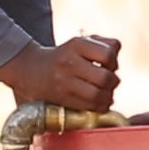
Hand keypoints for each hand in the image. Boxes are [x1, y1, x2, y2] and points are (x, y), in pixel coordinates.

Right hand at [0, 34, 122, 111]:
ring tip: (105, 93)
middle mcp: (69, 63)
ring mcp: (64, 82)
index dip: (114, 62)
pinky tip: (98, 102)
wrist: (31, 70)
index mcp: (77, 45)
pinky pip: (89, 107)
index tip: (109, 66)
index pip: (108, 54)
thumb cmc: (64, 56)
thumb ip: (104, 43)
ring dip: (108, 97)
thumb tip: (117, 54)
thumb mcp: (81, 42)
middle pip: (105, 77)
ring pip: (98, 95)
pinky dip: (99, 106)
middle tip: (109, 82)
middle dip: (113, 82)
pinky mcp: (62, 99)